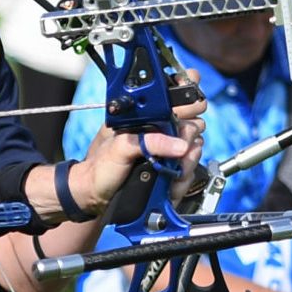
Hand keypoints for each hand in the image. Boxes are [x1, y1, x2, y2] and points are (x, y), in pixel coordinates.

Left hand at [52, 94, 206, 219]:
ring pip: (195, 150)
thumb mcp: (121, 147)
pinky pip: (190, 173)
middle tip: (178, 145)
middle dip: (189, 135)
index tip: (191, 109)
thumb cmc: (101, 165)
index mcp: (148, 116)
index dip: (190, 97)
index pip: (179, 96)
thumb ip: (150, 141)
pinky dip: (182, 180)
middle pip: (195, 124)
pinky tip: (170, 184)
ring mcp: (168, 152)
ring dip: (186, 162)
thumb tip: (180, 146)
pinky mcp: (171, 172)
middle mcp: (161, 131)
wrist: (95, 195)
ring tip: (172, 169)